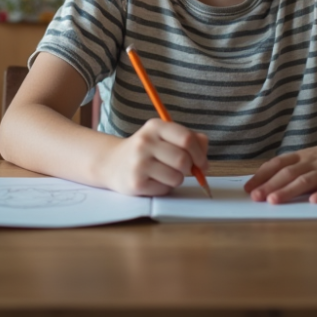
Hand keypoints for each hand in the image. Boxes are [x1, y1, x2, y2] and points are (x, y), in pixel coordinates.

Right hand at [94, 118, 208, 196]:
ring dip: (177, 179)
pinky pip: (165, 189)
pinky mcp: (136, 183)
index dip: (200, 153)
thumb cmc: (147, 150)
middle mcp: (145, 142)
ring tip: (165, 173)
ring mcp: (138, 163)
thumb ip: (190, 140)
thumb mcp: (165, 137)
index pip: (187, 139)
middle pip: (183, 160)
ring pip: (177, 177)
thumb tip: (204, 156)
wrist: (112, 163)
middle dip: (189, 168)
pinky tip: (154, 180)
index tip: (202, 162)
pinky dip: (165, 187)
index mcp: (155, 126)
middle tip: (184, 169)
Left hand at [244, 134, 316, 203]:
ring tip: (275, 201)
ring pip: (306, 180)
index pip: (276, 164)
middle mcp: (311, 162)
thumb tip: (266, 184)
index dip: (261, 176)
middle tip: (255, 197)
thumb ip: (291, 169)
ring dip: (289, 190)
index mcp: (300, 157)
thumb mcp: (308, 158)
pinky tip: (314, 202)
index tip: (247, 188)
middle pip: (288, 173)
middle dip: (270, 185)